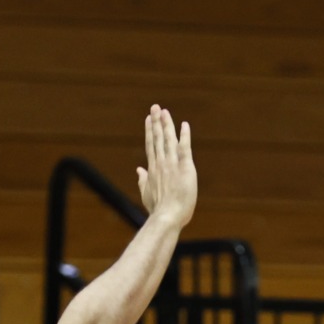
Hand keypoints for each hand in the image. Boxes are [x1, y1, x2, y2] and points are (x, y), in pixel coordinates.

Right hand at [136, 106, 197, 227]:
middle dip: (156, 121)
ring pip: (168, 139)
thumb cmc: (158, 210)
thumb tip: (138, 169)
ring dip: (166, 124)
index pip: (151, 145)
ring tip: (163, 110)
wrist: (167, 216)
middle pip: (157, 138)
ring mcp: (172, 164)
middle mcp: (161, 163)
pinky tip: (184, 125)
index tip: (148, 119)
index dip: (150, 131)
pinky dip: (184, 136)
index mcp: (152, 169)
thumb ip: (142, 180)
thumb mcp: (146, 194)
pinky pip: (184, 148)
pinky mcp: (185, 167)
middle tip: (155, 107)